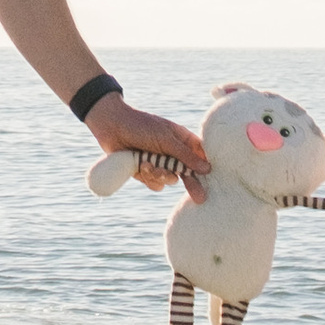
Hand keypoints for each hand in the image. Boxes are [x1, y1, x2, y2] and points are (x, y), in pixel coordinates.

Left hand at [89, 101, 208, 198]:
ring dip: (160, 175)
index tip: (212, 180)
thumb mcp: (166, 139)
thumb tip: (207, 169)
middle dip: (191, 183)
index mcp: (181, 140)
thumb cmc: (141, 126)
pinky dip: (148, 178)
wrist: (112, 127)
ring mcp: (159, 163)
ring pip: (169, 180)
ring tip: (148, 165)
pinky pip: (154, 184)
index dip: (206, 168)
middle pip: (188, 173)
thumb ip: (185, 156)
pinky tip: (140, 166)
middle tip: (200, 198)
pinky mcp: (145, 172)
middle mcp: (172, 153)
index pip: (200, 156)